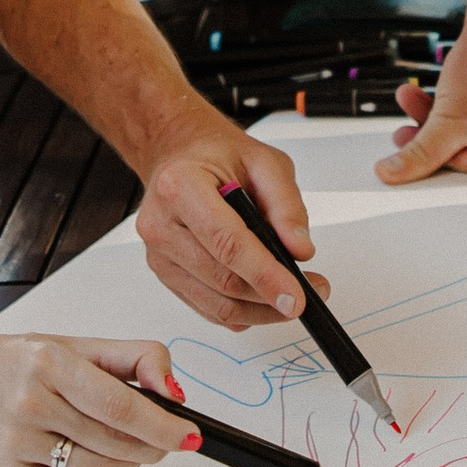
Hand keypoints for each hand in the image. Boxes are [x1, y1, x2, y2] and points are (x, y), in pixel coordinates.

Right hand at [0, 329, 194, 466]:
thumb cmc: (24, 362)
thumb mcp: (79, 345)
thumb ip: (135, 358)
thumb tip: (176, 395)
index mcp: (50, 364)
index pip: (119, 405)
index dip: (162, 426)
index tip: (190, 436)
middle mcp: (30, 403)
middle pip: (115, 443)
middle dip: (151, 447)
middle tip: (163, 440)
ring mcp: (17, 444)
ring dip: (129, 466)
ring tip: (127, 448)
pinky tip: (98, 462)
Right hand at [136, 126, 322, 329]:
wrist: (179, 155)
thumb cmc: (216, 155)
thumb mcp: (264, 162)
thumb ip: (286, 205)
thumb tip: (300, 249)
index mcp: (180, 186)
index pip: (227, 242)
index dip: (264, 274)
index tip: (295, 296)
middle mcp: (161, 224)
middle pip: (223, 279)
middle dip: (270, 296)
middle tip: (307, 294)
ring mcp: (159, 254)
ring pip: (217, 303)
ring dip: (259, 310)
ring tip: (289, 298)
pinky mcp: (165, 274)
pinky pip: (208, 307)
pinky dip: (241, 311)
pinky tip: (262, 298)